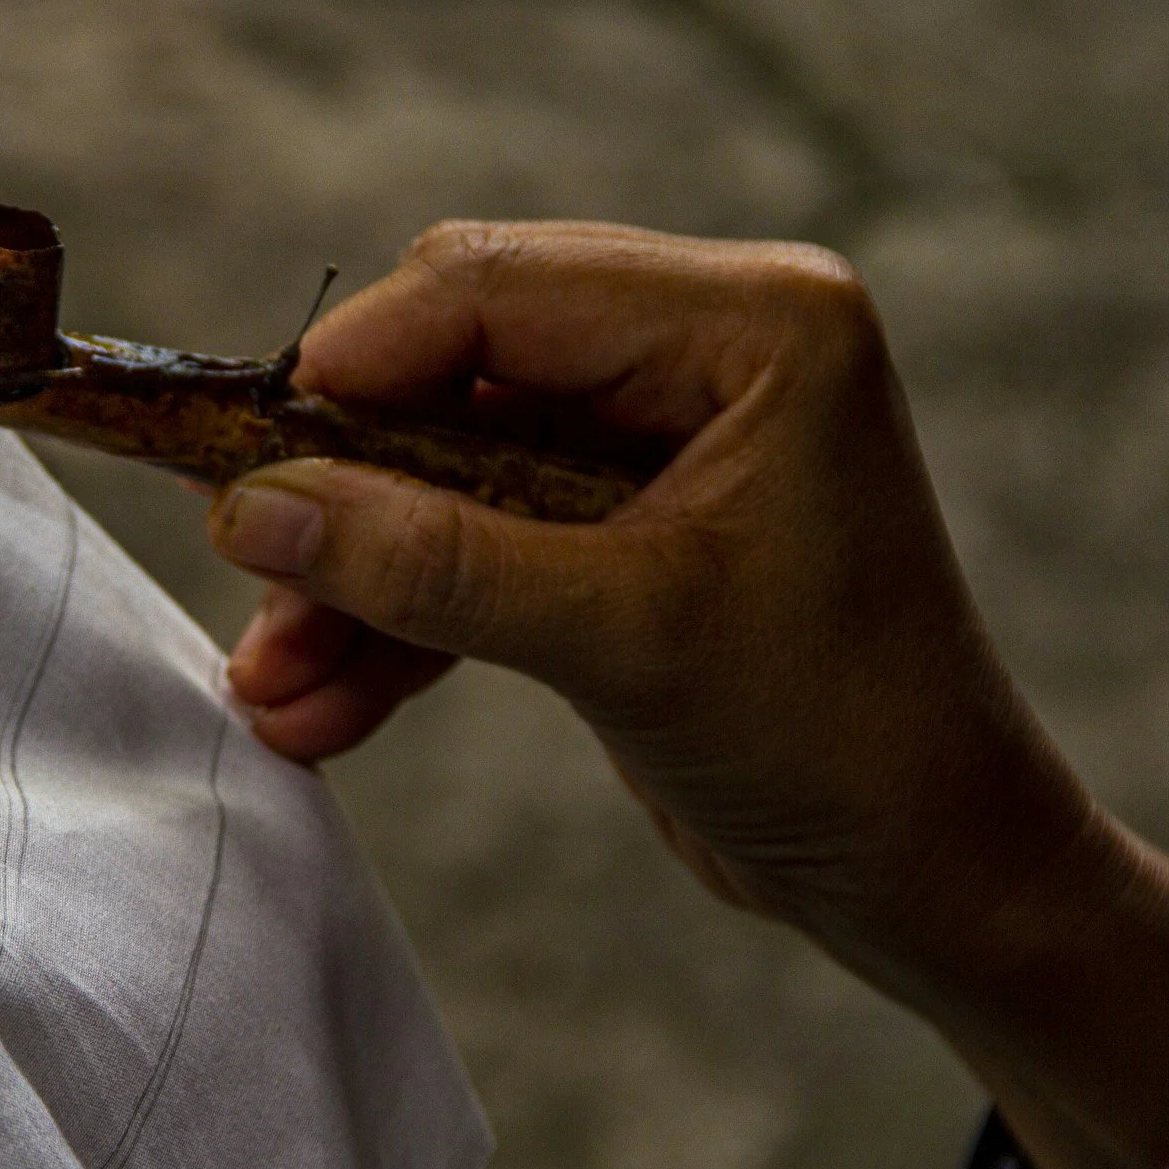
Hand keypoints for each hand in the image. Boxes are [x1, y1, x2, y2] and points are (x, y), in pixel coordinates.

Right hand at [208, 220, 1168, 1168]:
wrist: (933, 879)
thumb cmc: (837, 742)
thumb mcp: (623, 639)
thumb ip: (434, 564)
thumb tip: (255, 507)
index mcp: (753, 322)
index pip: (498, 289)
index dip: (355, 365)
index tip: (235, 453)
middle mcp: (708, 349)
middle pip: (456, 368)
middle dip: (347, 490)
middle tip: (247, 571)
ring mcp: (663, 439)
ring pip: (450, 467)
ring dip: (361, 577)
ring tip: (270, 688)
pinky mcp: (628, 528)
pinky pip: (481, 542)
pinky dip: (406, 620)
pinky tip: (322, 708)